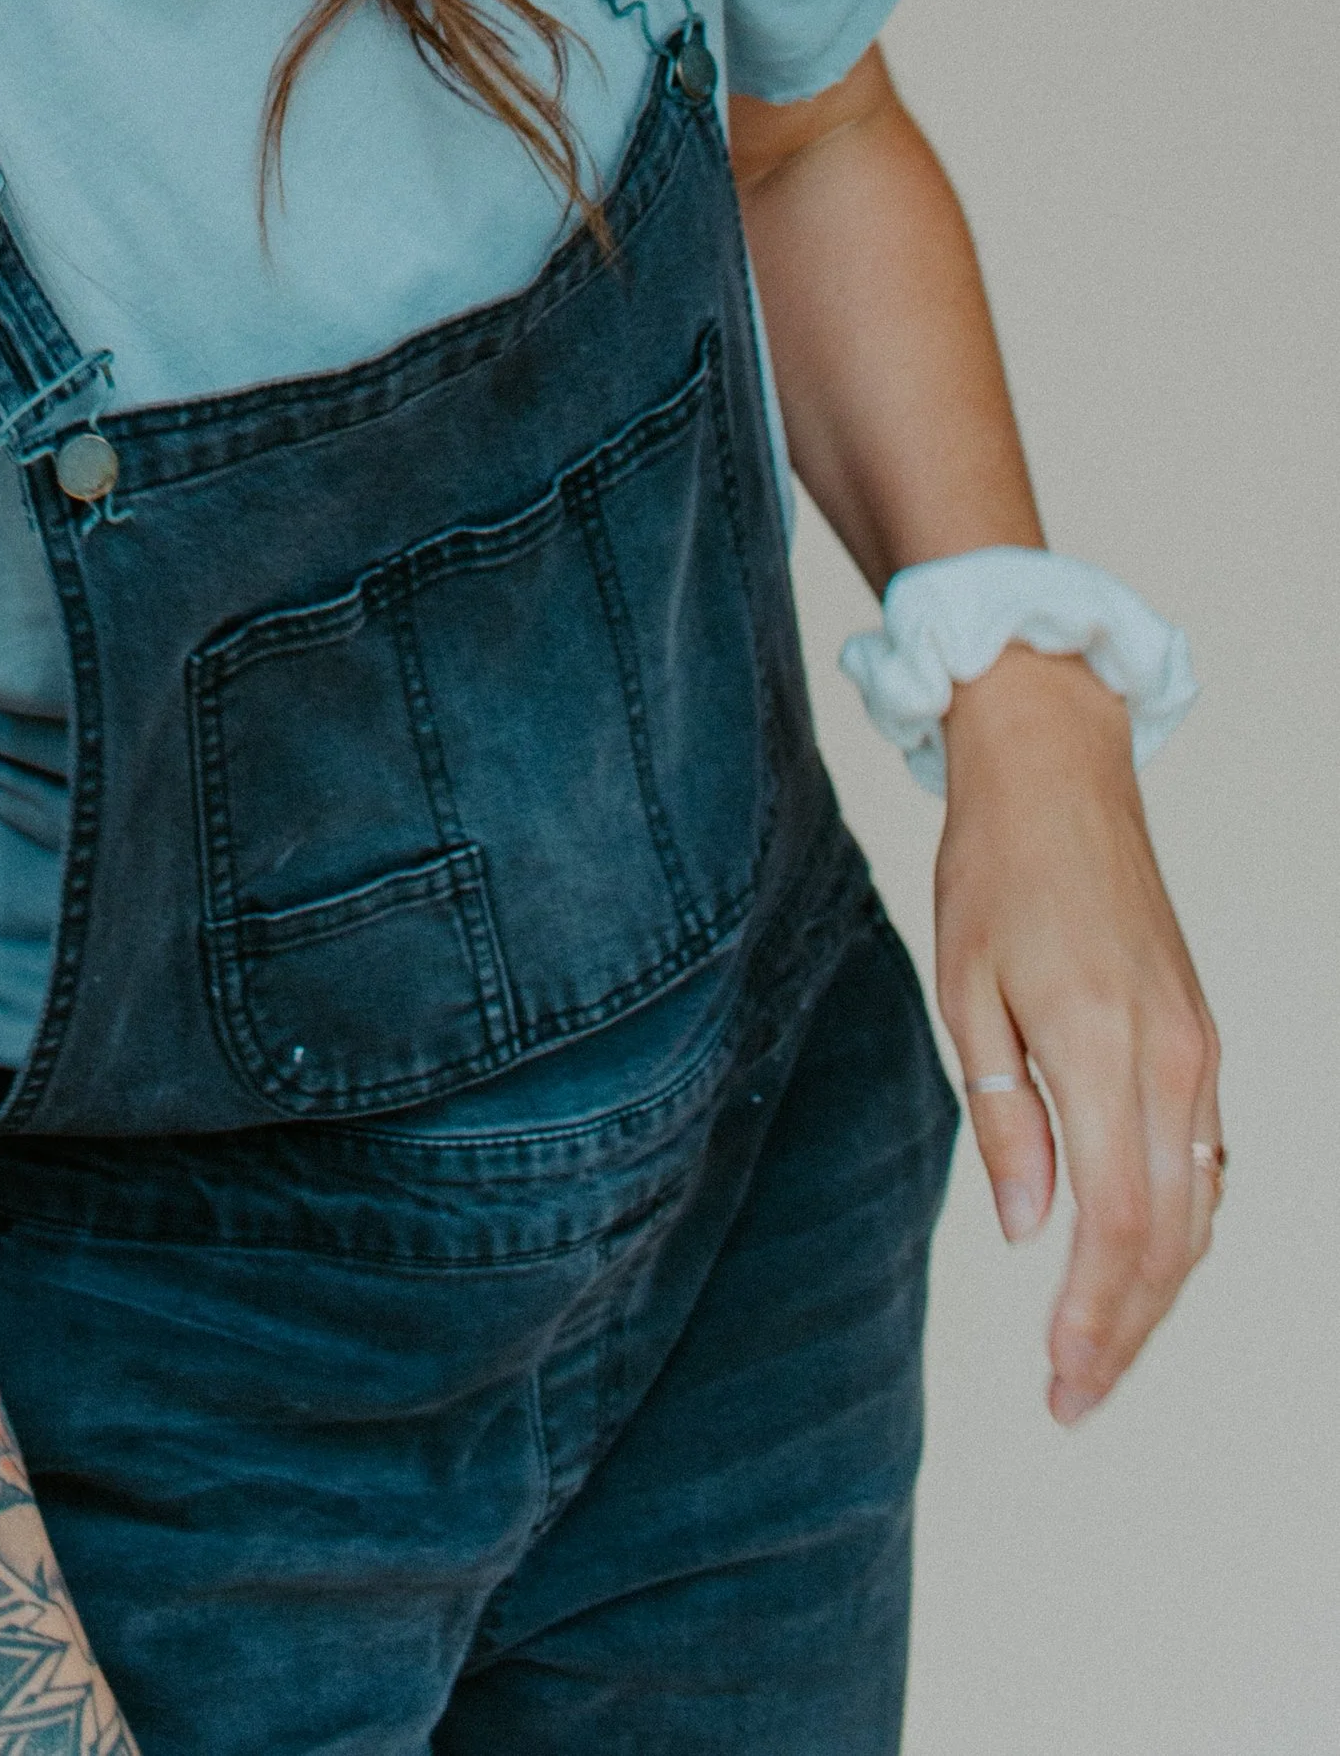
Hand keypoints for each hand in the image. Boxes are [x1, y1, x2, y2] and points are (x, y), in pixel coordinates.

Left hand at [934, 644, 1221, 1425]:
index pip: (1118, 1228)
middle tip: (1076, 1400)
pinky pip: (1205, 1157)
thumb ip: (1005, 1117)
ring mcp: (1198, 1048)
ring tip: (1100, 1353)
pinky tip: (1142, 1262)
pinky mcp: (1200, 1033)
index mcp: (1106, 1051)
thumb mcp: (967, 989)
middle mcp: (1173, 1060)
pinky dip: (1179, 1226)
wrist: (1059, 771)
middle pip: (1170, 1239)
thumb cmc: (997, 867)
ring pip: (1198, 1208)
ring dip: (1156, 1292)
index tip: (1062, 1382)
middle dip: (1125, 1331)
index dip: (1094, 1319)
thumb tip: (1027, 1232)